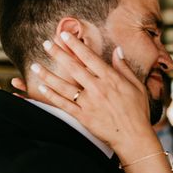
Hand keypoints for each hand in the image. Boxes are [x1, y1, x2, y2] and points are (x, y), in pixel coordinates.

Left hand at [12, 32, 156, 157]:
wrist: (134, 137)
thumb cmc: (138, 111)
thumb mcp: (137, 86)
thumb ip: (124, 67)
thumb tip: (118, 50)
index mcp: (111, 79)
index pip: (89, 57)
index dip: (75, 45)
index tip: (64, 35)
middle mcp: (98, 88)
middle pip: (73, 68)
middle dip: (58, 54)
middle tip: (46, 44)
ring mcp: (89, 103)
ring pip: (64, 86)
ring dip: (48, 75)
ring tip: (35, 66)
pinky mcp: (83, 117)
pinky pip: (64, 104)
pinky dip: (52, 96)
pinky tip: (42, 88)